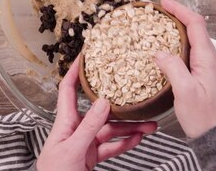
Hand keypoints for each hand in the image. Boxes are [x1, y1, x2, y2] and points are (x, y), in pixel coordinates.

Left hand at [36, 57, 156, 170]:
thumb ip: (88, 127)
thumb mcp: (72, 150)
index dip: (74, 72)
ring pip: (111, 130)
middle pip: (100, 112)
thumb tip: (103, 102)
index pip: (68, 91)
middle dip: (120, 106)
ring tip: (150, 125)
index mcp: (65, 123)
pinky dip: (125, 143)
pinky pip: (112, 146)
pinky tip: (139, 138)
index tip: (85, 57)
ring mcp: (85, 144)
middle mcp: (75, 130)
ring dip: (130, 128)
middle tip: (136, 97)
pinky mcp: (92, 157)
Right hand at [154, 0, 215, 138]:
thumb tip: (160, 53)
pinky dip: (179, 47)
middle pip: (196, 30)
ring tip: (161, 29)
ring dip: (178, 32)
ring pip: (194, 42)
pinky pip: (192, 55)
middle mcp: (211, 61)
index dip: (180, 10)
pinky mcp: (205, 78)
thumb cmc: (204, 118)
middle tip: (160, 13)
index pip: (196, 25)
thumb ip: (173, 68)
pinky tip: (168, 53)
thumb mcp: (184, 92)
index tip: (165, 2)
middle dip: (178, 17)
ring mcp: (209, 69)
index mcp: (207, 60)